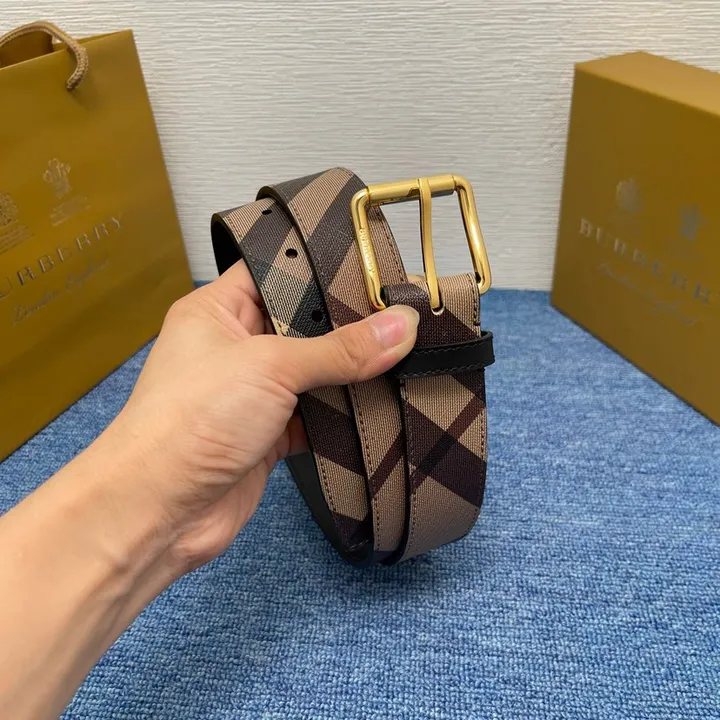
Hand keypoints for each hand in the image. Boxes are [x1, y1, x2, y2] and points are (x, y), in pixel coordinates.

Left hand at [111, 261, 418, 574]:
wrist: (161, 510)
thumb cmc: (190, 421)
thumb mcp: (271, 366)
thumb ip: (340, 349)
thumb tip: (401, 325)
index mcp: (217, 312)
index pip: (275, 272)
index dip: (321, 268)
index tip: (372, 266)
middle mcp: (233, 348)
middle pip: (302, 326)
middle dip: (346, 324)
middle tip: (401, 311)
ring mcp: (251, 394)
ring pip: (312, 373)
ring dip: (349, 372)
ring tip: (404, 352)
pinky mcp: (267, 435)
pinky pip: (315, 416)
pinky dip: (343, 415)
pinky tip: (380, 403)